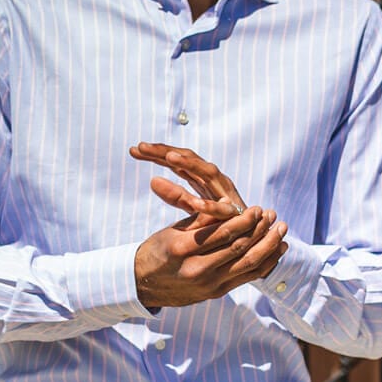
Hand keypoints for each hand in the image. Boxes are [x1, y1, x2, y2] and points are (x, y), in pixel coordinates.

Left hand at [130, 142, 247, 216]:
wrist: (249, 234)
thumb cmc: (219, 219)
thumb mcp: (192, 205)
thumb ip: (175, 195)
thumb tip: (152, 181)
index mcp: (201, 177)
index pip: (176, 159)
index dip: (155, 153)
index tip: (132, 150)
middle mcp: (214, 179)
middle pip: (188, 158)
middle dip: (166, 151)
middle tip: (142, 147)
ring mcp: (225, 192)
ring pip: (207, 172)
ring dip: (191, 164)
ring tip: (170, 158)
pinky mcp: (235, 211)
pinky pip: (221, 208)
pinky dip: (209, 205)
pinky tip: (196, 204)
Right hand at [130, 143, 287, 307]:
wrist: (143, 285)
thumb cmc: (158, 250)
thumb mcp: (174, 230)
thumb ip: (202, 219)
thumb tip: (231, 205)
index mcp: (184, 249)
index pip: (224, 233)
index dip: (246, 220)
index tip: (258, 209)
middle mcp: (198, 270)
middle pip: (240, 249)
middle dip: (262, 231)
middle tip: (274, 216)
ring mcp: (209, 285)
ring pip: (249, 265)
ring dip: (269, 246)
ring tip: (281, 231)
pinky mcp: (217, 293)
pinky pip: (247, 278)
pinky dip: (265, 264)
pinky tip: (277, 250)